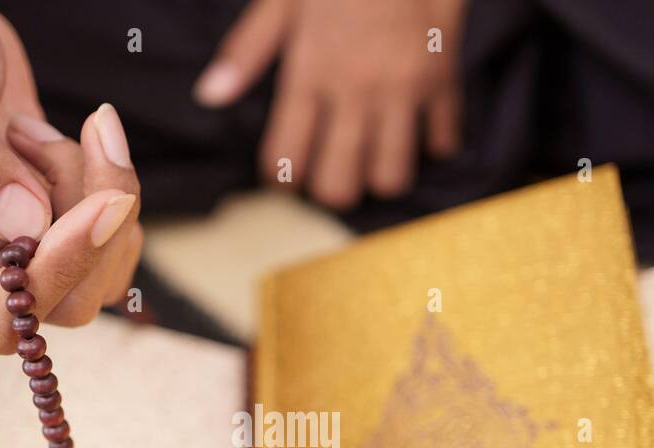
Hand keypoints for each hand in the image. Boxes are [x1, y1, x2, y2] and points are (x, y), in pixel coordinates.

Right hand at [0, 0, 140, 351]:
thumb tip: (27, 228)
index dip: (55, 272)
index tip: (99, 206)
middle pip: (58, 303)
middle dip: (96, 231)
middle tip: (92, 143)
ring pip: (91, 273)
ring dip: (97, 198)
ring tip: (42, 132)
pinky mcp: (35, 220)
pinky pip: (101, 241)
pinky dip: (101, 188)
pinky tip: (55, 138)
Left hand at [194, 0, 465, 208]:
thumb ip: (247, 50)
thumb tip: (209, 95)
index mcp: (309, 72)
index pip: (286, 158)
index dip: (282, 180)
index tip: (287, 175)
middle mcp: (353, 89)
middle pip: (340, 185)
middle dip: (332, 191)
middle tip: (332, 174)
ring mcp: (401, 88)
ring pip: (392, 176)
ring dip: (382, 176)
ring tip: (375, 158)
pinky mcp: (442, 79)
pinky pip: (443, 141)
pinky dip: (433, 145)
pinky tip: (419, 128)